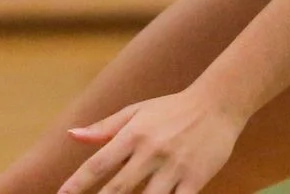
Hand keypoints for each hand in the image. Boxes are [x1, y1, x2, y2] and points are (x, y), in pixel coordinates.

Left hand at [58, 89, 245, 193]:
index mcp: (133, 134)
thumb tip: (72, 135)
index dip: (78, 183)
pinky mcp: (195, 179)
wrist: (217, 104)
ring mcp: (174, 167)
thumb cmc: (171, 109)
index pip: (99, 163)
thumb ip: (104, 128)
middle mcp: (151, 151)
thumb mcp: (136, 112)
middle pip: (119, 188)